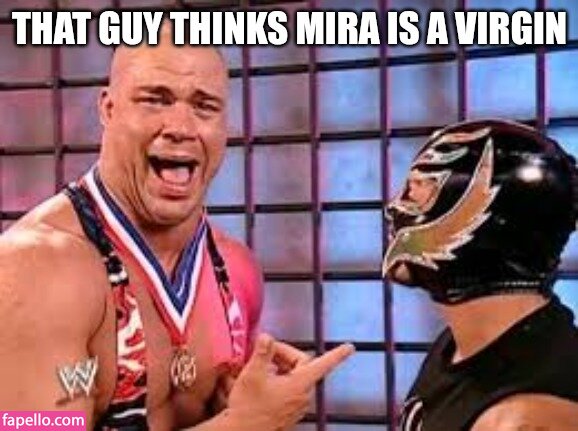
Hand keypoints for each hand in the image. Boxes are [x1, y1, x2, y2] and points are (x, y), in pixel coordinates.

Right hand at [227, 334, 354, 430]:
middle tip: (267, 350)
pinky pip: (289, 389)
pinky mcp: (288, 412)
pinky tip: (262, 381)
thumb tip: (267, 337)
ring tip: (260, 367)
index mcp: (299, 384)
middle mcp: (302, 396)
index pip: (324, 364)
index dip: (337, 354)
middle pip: (302, 365)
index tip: (349, 347)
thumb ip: (262, 352)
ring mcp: (296, 406)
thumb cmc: (248, 408)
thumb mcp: (253, 374)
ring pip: (295, 377)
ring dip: (280, 367)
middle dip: (285, 354)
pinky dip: (278, 380)